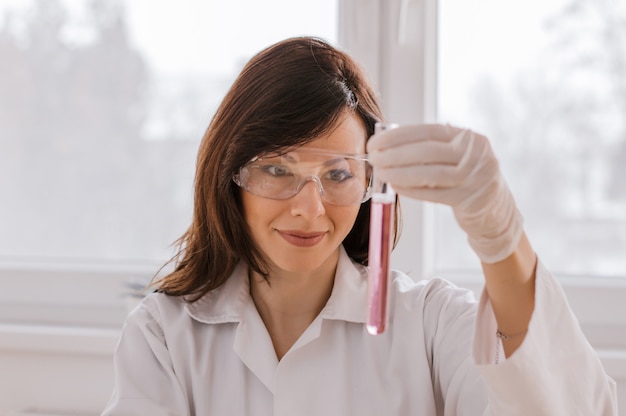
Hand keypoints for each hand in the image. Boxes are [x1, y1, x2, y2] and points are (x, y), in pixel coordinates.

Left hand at [367, 124, 523, 262]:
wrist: (494, 208)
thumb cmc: (465, 178)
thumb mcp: (456, 155)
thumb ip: (429, 147)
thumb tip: (386, 144)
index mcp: (468, 137)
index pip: (427, 132)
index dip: (397, 136)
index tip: (375, 142)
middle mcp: (474, 154)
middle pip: (427, 152)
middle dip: (394, 154)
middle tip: (373, 158)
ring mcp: (475, 177)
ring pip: (429, 174)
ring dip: (399, 173)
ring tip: (380, 173)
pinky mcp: (470, 199)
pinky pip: (434, 194)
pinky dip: (411, 190)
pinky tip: (395, 187)